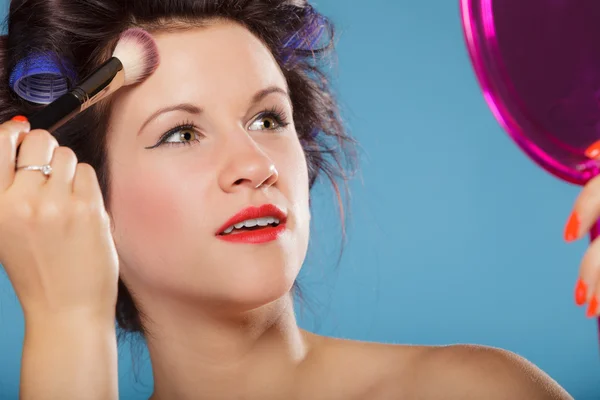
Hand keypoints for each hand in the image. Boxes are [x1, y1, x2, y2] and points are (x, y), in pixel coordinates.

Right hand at [0, 116, 117, 320]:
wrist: (66, 308)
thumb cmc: (37, 270)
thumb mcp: (5, 229)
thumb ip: (9, 188)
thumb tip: (19, 135)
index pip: (0, 143)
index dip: (14, 133)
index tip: (20, 134)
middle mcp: (22, 201)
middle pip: (39, 141)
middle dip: (46, 150)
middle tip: (50, 174)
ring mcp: (57, 204)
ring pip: (67, 155)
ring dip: (68, 169)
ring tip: (66, 197)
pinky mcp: (89, 209)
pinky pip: (88, 173)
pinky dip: (86, 185)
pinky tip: (82, 208)